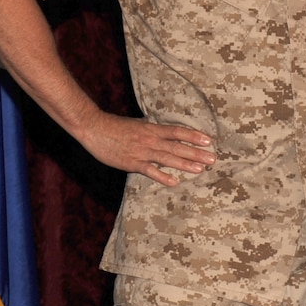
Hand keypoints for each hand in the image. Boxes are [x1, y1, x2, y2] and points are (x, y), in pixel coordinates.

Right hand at [76, 112, 214, 186]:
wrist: (93, 128)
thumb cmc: (114, 126)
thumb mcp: (136, 124)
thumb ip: (151, 131)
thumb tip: (165, 134)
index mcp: (151, 128)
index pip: (177, 131)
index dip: (193, 136)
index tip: (209, 140)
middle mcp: (149, 139)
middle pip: (177, 146)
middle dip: (196, 153)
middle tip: (213, 159)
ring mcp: (141, 151)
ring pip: (167, 158)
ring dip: (185, 163)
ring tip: (200, 169)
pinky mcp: (131, 162)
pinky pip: (150, 170)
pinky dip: (162, 176)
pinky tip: (174, 181)